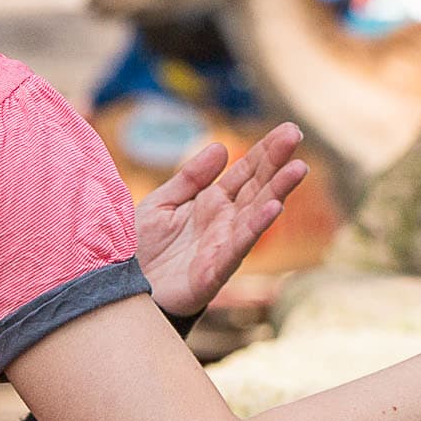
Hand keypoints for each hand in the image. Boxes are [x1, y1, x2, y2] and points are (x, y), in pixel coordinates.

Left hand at [135, 125, 308, 319]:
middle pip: (256, 187)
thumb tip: (221, 147)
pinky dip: (256, 227)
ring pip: (256, 214)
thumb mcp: (161, 203)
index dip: (265, 152)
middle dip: (276, 162)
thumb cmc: (142, 250)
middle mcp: (223, 222)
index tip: (288, 130)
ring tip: (298, 168)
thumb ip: (190, 177)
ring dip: (278, 191)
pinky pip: (238, 247)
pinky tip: (274, 208)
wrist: (123, 290)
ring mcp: (222, 246)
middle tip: (296, 134)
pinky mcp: (213, 273)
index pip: (245, 172)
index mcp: (211, 203)